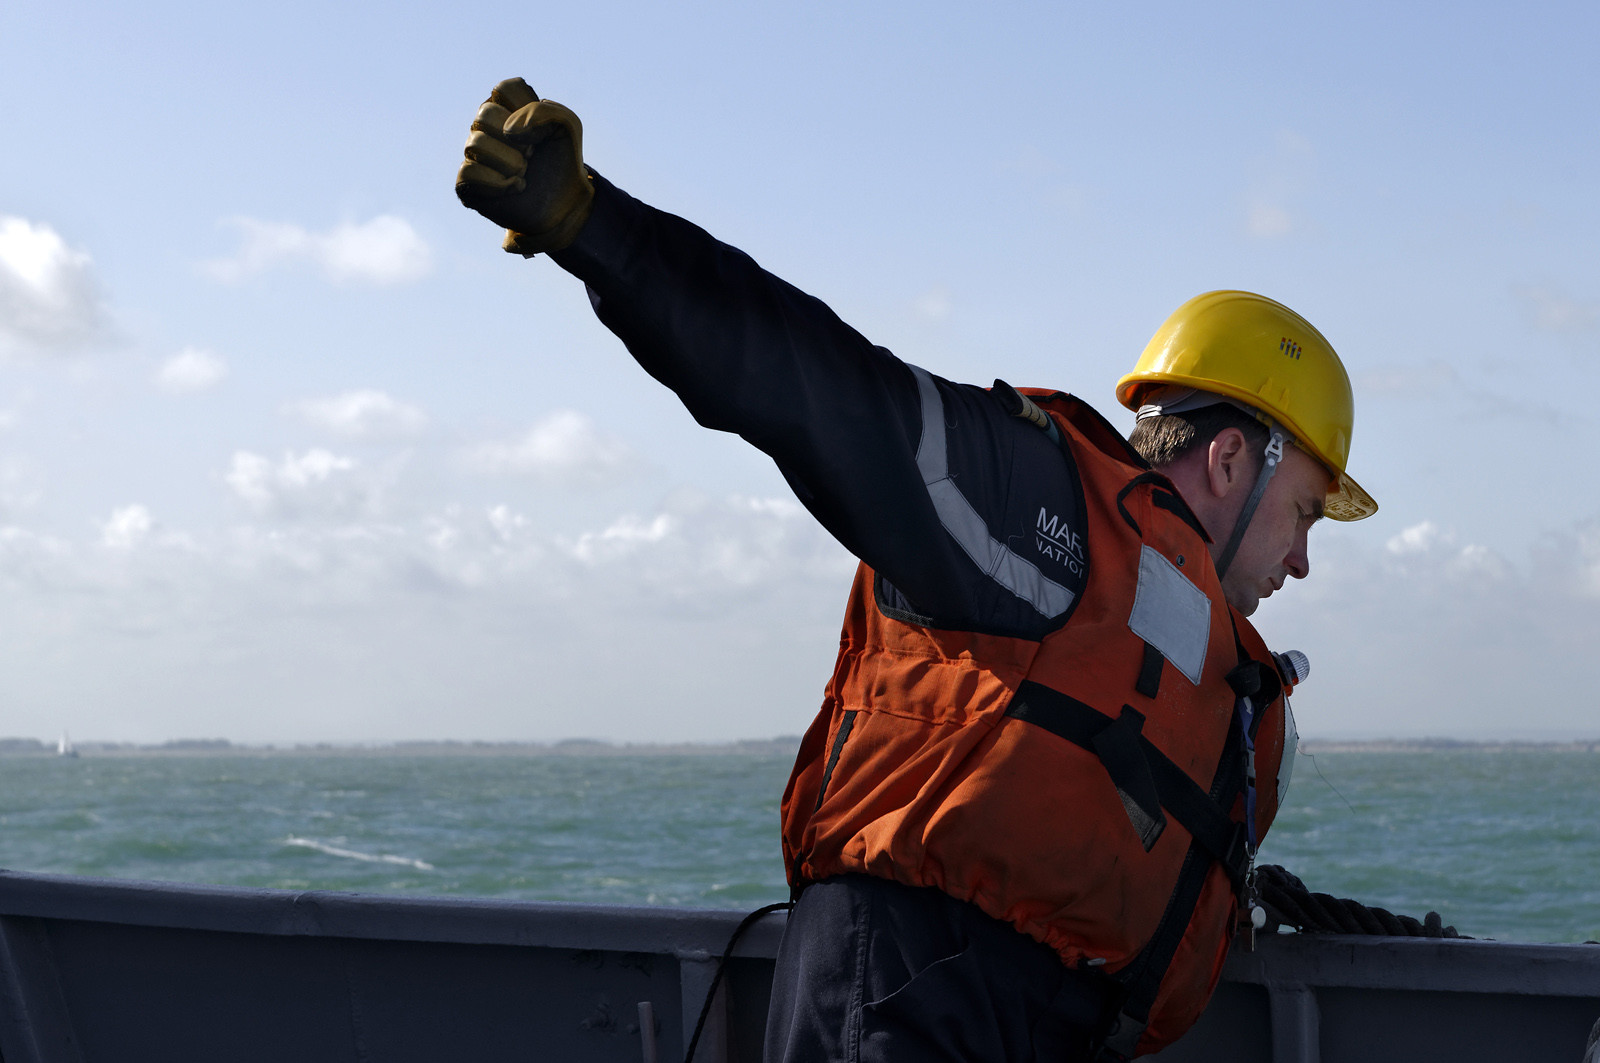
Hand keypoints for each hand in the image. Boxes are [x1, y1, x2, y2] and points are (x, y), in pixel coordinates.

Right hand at [455, 78, 594, 255]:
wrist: (565, 203)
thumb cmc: (562, 161)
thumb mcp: (567, 126)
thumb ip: (543, 112)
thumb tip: (508, 131)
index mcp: (505, 107)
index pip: (504, 89)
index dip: (527, 110)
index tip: (542, 131)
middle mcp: (484, 127)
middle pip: (485, 114)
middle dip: (519, 139)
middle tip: (533, 155)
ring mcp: (473, 155)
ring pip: (476, 144)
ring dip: (512, 162)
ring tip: (524, 172)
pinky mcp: (466, 183)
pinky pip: (469, 173)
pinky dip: (500, 184)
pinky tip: (516, 187)